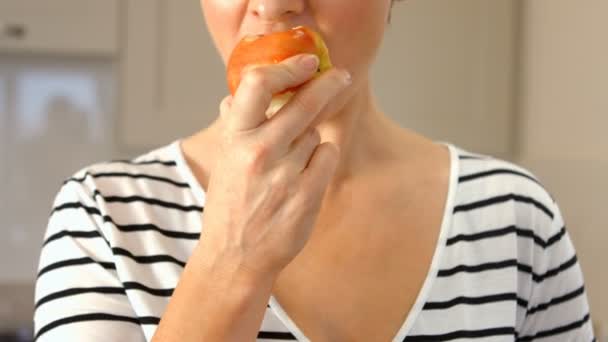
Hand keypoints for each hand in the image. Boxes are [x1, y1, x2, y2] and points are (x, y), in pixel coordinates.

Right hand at [198, 53, 351, 279]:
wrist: (235, 256)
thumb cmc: (230, 205)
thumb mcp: (223, 161)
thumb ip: (234, 127)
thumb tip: (234, 97)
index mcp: (235, 138)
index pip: (259, 85)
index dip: (287, 68)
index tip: (306, 62)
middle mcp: (260, 151)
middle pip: (304, 103)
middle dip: (327, 85)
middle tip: (341, 76)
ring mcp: (286, 174)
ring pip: (316, 134)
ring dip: (310, 141)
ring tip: (291, 165)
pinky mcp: (307, 194)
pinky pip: (327, 156)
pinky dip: (321, 160)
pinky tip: (305, 176)